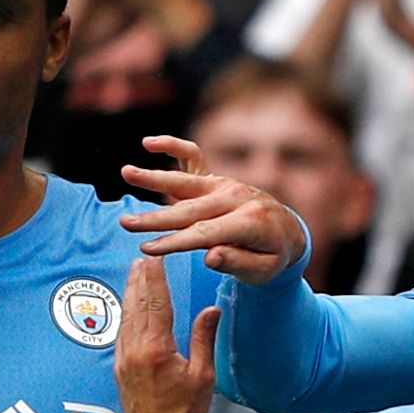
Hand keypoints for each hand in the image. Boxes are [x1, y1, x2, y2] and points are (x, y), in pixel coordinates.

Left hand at [115, 253, 220, 412]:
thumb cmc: (184, 412)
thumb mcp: (203, 375)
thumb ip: (203, 338)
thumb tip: (212, 309)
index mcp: (157, 349)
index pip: (156, 304)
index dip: (155, 279)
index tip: (155, 259)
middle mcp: (135, 349)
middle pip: (137, 305)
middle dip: (140, 279)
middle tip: (142, 257)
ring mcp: (124, 357)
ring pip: (126, 316)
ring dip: (130, 292)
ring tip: (133, 272)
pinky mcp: (120, 365)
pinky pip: (121, 331)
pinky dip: (126, 312)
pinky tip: (129, 304)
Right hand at [118, 150, 311, 279]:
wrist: (288, 231)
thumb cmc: (272, 256)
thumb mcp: (264, 269)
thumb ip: (238, 263)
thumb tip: (210, 256)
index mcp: (249, 222)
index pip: (205, 233)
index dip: (174, 242)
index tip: (148, 248)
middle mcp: (236, 198)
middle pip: (190, 209)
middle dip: (156, 217)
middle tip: (125, 223)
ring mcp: (225, 185)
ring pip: (185, 182)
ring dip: (154, 178)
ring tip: (126, 172)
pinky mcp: (216, 179)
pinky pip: (192, 157)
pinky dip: (172, 146)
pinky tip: (148, 143)